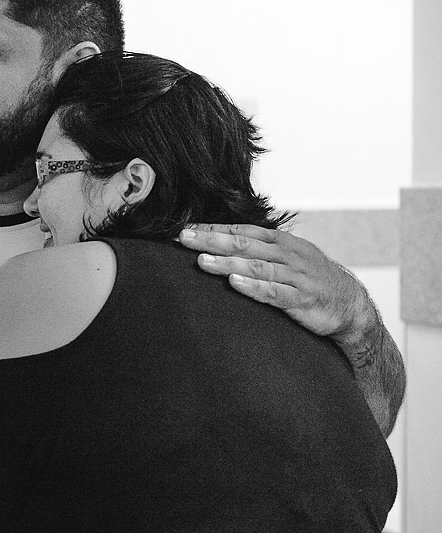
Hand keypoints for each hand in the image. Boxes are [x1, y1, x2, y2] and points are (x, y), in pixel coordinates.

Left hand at [177, 223, 375, 344]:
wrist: (350, 304)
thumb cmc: (311, 278)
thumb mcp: (288, 256)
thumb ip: (259, 249)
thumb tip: (221, 241)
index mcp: (280, 242)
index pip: (242, 231)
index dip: (213, 229)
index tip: (186, 228)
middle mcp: (286, 255)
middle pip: (244, 244)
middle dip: (211, 240)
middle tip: (184, 238)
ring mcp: (294, 277)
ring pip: (256, 267)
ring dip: (227, 263)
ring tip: (201, 260)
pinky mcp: (300, 300)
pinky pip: (274, 292)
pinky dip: (253, 287)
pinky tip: (234, 283)